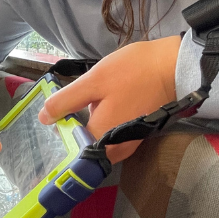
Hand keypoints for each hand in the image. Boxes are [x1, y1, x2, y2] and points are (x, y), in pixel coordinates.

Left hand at [39, 36, 181, 162]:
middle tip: (62, 113)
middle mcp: (116, 149)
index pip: (70, 151)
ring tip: (77, 109)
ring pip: (97, 144)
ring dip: (85, 129)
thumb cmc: (134, 72)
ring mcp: (128, 143)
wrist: (176, 66)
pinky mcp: (135, 133)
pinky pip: (110, 137)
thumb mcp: (93, 82)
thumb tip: (43, 118)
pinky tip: (94, 108)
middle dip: (71, 135)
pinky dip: (99, 126)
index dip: (59, 138)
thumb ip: (65, 102)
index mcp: (102, 139)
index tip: (52, 123)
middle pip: (84, 151)